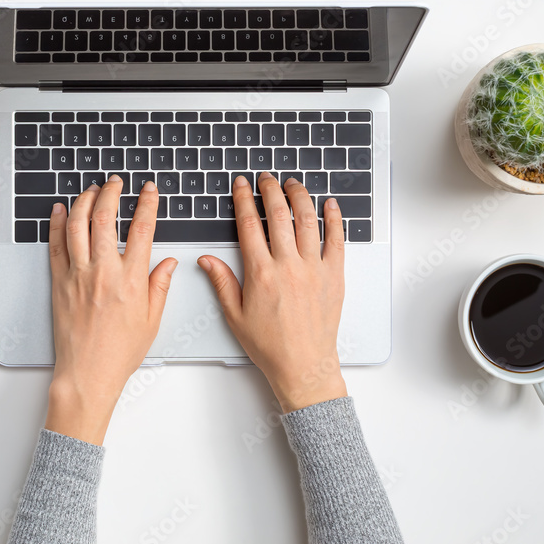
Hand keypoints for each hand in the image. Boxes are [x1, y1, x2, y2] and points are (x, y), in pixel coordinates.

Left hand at [44, 176, 176, 444]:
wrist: (87, 373)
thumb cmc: (119, 352)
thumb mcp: (152, 320)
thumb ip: (160, 287)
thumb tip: (169, 263)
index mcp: (131, 280)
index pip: (142, 229)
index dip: (147, 204)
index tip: (149, 190)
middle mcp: (103, 272)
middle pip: (105, 218)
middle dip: (111, 192)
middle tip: (116, 182)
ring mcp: (78, 275)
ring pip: (78, 225)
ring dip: (85, 201)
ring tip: (92, 190)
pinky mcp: (59, 282)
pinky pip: (56, 244)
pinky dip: (58, 223)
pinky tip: (62, 210)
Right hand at [198, 172, 347, 412]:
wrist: (304, 365)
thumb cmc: (270, 345)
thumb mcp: (235, 315)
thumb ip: (222, 282)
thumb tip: (207, 259)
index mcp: (261, 274)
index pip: (249, 225)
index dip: (244, 200)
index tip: (241, 186)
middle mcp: (288, 266)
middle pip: (278, 215)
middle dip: (270, 190)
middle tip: (266, 178)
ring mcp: (314, 269)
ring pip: (307, 221)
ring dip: (299, 196)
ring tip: (293, 184)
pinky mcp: (334, 276)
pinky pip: (336, 240)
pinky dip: (333, 219)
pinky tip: (330, 204)